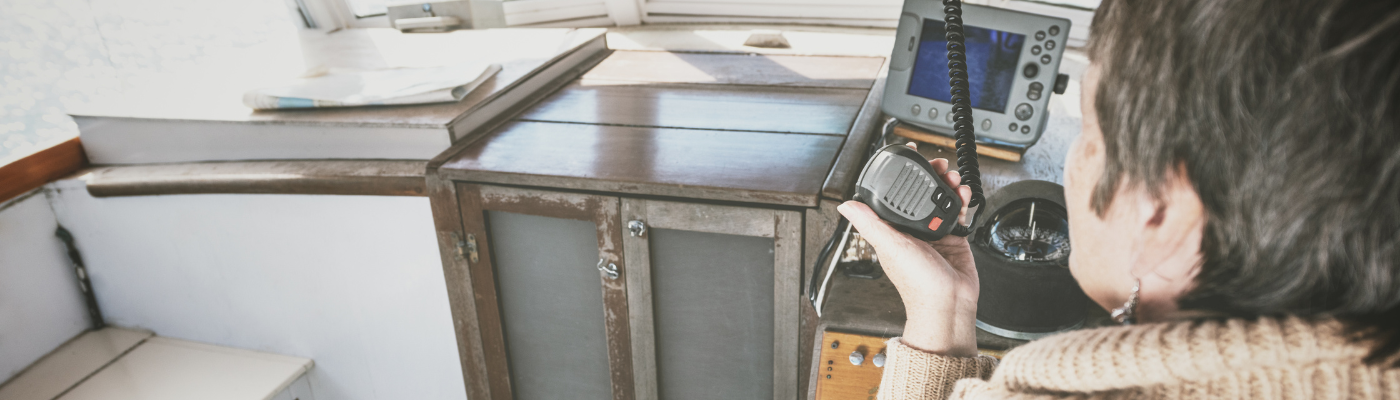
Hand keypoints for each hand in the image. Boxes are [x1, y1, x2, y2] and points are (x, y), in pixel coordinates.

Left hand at [837, 143, 978, 356]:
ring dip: (947, 184)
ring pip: (939, 198)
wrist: (949, 303)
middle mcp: (911, 229)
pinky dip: (960, 200)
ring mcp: (933, 232)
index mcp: (892, 230)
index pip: (892, 195)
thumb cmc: (917, 283)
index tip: (906, 157)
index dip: (900, 175)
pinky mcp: (952, 236)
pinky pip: (956, 211)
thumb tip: (845, 205)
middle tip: (937, 164)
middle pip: (919, 193)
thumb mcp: (890, 246)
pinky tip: (962, 194)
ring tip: (952, 177)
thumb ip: (869, 223)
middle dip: (929, 175)